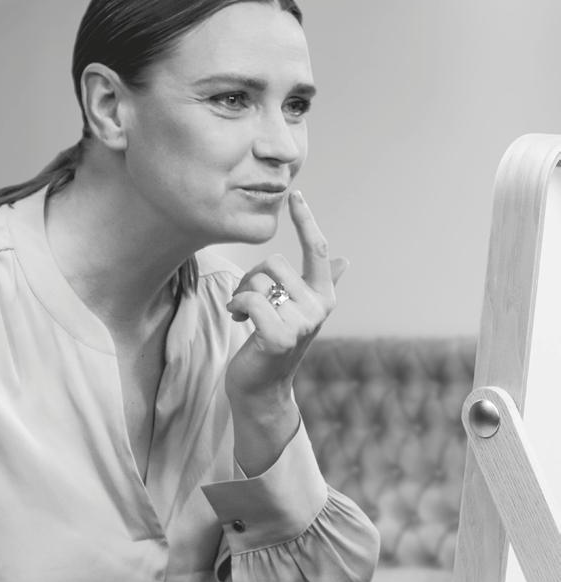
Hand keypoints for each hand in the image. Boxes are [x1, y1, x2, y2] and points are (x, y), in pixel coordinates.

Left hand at [224, 190, 346, 405]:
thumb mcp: (296, 311)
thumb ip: (320, 285)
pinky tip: (239, 322)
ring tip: (245, 315)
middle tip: (248, 302)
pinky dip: (237, 308)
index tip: (295, 194)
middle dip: (252, 278)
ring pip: (260, 281)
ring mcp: (302, 323)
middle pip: (275, 263)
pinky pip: (250, 301)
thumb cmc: (273, 344)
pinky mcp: (280, 337)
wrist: (260, 387)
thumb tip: (344, 262)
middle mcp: (318, 307)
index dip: (306, 220)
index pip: (317, 250)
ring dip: (242, 295)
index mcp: (323, 296)